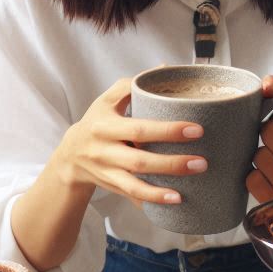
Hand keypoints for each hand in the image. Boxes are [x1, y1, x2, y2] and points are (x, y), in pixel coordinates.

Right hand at [53, 78, 208, 205]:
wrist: (70, 156)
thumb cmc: (96, 122)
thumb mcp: (107, 100)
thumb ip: (132, 85)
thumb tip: (164, 68)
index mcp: (105, 125)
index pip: (139, 128)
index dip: (167, 130)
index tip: (196, 129)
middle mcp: (104, 151)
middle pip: (139, 160)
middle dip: (171, 163)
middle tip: (202, 162)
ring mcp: (107, 172)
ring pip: (134, 185)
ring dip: (161, 191)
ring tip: (187, 189)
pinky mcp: (112, 187)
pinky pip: (132, 196)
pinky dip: (151, 201)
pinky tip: (173, 203)